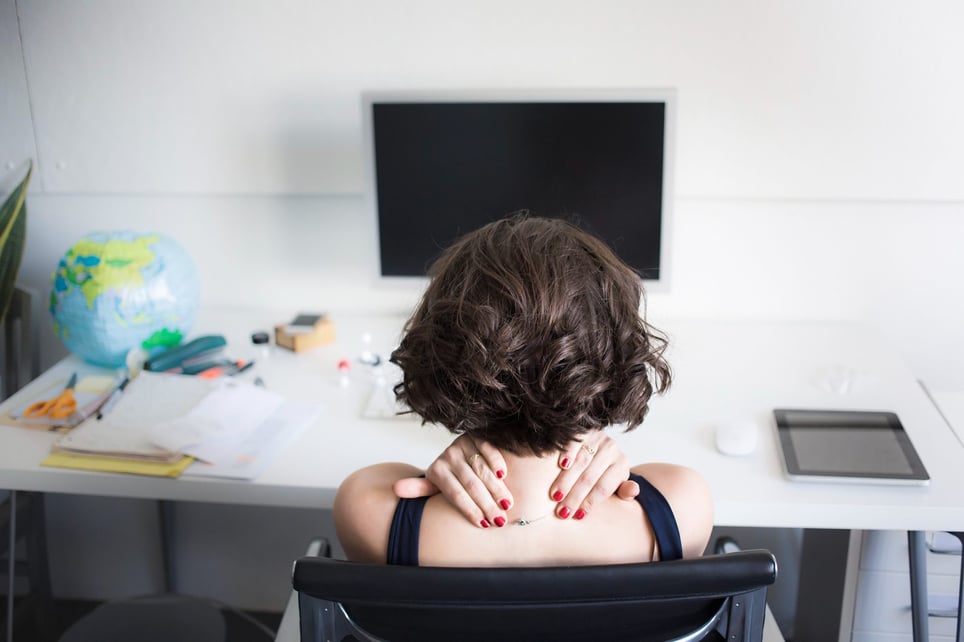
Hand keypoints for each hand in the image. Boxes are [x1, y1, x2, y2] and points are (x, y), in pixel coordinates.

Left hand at [393, 434, 511, 528]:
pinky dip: (496, 461)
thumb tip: (395, 488)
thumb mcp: (434, 483)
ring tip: (507, 504)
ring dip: (496, 488)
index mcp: (437, 471)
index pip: (456, 495)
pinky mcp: (476, 435)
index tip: (483, 525)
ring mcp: (462, 444)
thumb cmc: (448, 475)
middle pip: (471, 484)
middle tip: (500, 520)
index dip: (470, 510)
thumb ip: (419, 489)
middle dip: (487, 504)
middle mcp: (448, 456)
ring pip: (481, 469)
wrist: (457, 450)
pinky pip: (488, 448)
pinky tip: (503, 475)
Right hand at [548, 432, 638, 519]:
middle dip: (575, 496)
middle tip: (562, 512)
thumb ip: (624, 490)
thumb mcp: (618, 482)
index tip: (577, 516)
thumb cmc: (606, 472)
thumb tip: (634, 491)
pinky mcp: (583, 430)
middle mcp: (611, 449)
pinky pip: (573, 443)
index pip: (604, 487)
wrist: (602, 446)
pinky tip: (561, 466)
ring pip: (580, 462)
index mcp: (621, 464)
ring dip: (566, 480)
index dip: (590, 502)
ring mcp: (597, 437)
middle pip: (590, 477)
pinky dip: (567, 453)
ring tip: (556, 496)